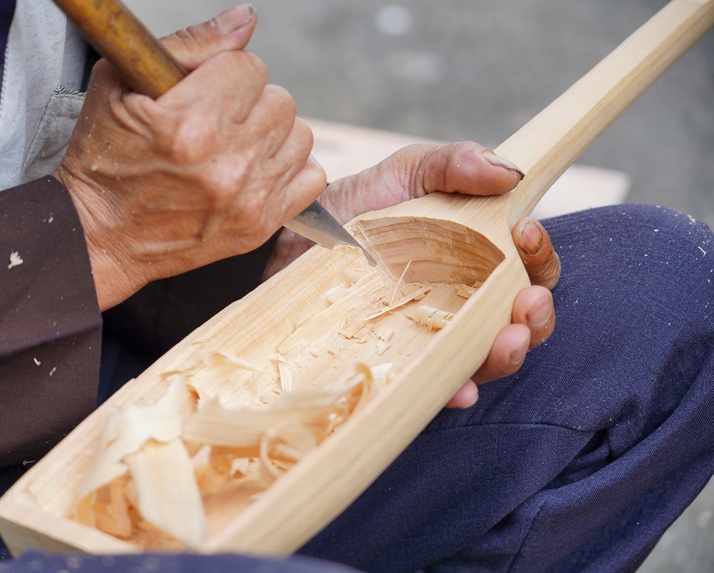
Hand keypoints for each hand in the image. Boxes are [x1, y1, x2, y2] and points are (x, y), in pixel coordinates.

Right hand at [55, 4, 325, 310]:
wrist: (101, 236)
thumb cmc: (105, 159)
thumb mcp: (121, 86)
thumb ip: (191, 44)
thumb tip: (247, 17)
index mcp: (189, 124)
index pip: (250, 67)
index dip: (227, 74)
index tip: (205, 93)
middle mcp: (225, 163)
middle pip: (280, 100)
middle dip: (250, 103)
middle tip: (218, 122)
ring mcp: (247, 200)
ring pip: (300, 136)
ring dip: (272, 135)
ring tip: (236, 147)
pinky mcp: (259, 226)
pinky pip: (311, 179)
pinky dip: (290, 170)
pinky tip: (257, 171)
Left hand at [268, 142, 560, 407]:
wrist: (295, 237)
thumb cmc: (360, 204)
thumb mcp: (409, 171)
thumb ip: (456, 164)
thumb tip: (509, 172)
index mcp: (478, 257)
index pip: (529, 267)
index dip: (540, 257)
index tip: (525, 233)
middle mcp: (463, 301)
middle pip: (518, 320)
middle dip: (534, 317)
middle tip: (528, 304)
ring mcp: (430, 335)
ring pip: (484, 357)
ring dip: (505, 356)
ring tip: (505, 343)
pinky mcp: (398, 360)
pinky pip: (431, 383)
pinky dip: (449, 389)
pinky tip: (457, 389)